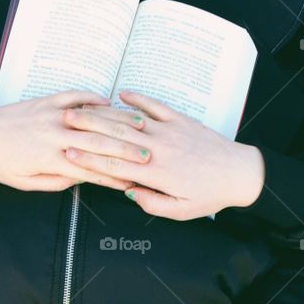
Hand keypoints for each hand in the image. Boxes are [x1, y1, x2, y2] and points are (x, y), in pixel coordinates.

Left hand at [0, 90, 150, 191]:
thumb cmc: (2, 164)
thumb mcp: (29, 183)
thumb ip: (58, 181)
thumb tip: (82, 177)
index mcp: (52, 159)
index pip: (92, 170)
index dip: (115, 176)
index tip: (134, 181)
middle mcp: (56, 135)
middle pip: (100, 143)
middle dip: (127, 150)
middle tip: (150, 155)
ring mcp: (53, 114)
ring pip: (93, 119)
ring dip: (119, 123)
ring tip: (141, 127)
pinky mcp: (48, 100)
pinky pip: (76, 96)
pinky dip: (94, 98)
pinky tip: (111, 101)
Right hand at [63, 87, 265, 218]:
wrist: (239, 173)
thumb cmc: (210, 195)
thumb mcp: (180, 210)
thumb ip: (152, 203)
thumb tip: (128, 192)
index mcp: (156, 174)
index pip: (115, 165)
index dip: (89, 160)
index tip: (69, 154)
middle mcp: (159, 149)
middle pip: (116, 138)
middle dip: (87, 132)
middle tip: (64, 125)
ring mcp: (169, 131)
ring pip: (131, 121)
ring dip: (105, 114)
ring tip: (83, 108)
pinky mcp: (180, 120)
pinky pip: (155, 105)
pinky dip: (137, 98)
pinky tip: (120, 93)